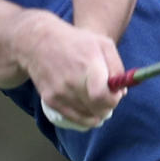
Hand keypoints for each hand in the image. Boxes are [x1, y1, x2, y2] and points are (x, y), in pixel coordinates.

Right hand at [11, 11, 125, 129]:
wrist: (38, 42)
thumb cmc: (75, 41)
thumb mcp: (103, 44)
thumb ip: (117, 67)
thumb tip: (121, 92)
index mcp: (88, 64)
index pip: (103, 97)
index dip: (113, 100)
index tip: (115, 94)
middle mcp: (73, 81)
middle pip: (98, 110)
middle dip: (107, 106)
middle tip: (106, 97)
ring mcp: (60, 92)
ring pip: (87, 117)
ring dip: (95, 111)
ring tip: (94, 97)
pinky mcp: (51, 100)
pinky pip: (74, 118)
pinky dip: (84, 116)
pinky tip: (86, 106)